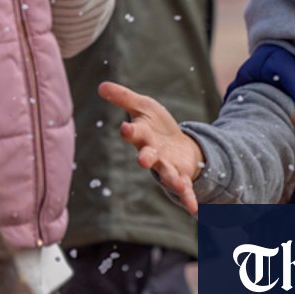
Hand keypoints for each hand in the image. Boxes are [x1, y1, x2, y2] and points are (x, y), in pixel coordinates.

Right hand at [99, 81, 202, 213]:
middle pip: (148, 156)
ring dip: (170, 179)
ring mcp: (166, 166)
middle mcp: (152, 154)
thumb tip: (100, 85)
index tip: (126, 128)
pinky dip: (187, 197)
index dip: (130, 132)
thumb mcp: (142, 106)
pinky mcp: (181, 175)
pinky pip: (184, 188)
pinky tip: (194, 208)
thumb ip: (123, 98)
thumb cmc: (156, 125)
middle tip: (143, 159)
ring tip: (177, 183)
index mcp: (142, 136)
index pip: (134, 133)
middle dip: (146, 158)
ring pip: (166, 174)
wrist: (178, 144)